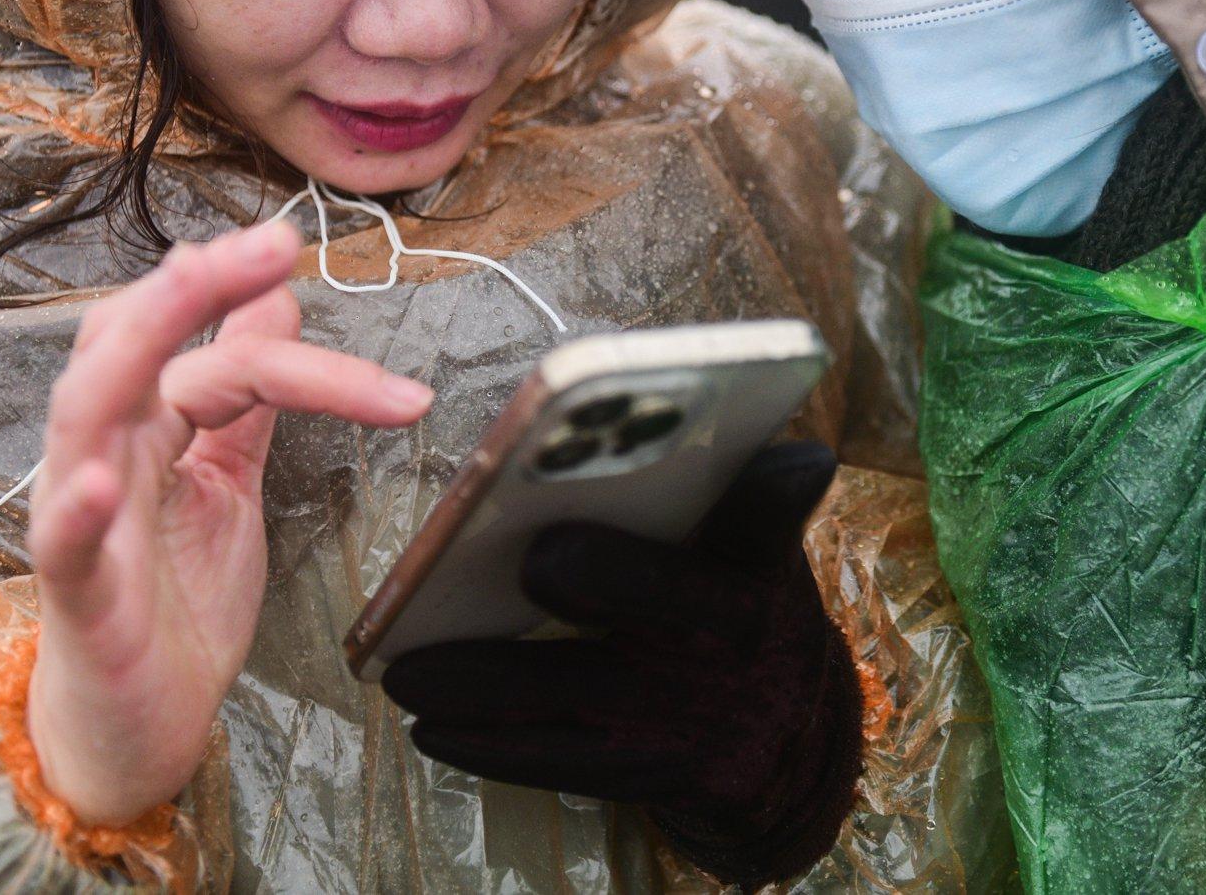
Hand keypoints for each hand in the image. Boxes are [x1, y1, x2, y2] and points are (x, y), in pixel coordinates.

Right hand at [27, 220, 432, 824]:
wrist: (144, 723)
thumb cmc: (177, 599)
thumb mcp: (230, 478)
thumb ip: (247, 394)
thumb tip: (275, 297)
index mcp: (147, 425)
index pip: (202, 344)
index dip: (249, 294)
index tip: (298, 247)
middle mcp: (105, 453)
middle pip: (128, 345)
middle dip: (193, 284)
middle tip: (268, 243)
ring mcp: (84, 518)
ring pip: (84, 412)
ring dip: (136, 344)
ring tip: (188, 283)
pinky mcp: (79, 595)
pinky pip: (63, 545)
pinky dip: (76, 508)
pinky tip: (101, 481)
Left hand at [383, 442, 864, 889]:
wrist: (777, 736)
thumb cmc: (724, 602)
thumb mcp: (731, 543)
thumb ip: (685, 491)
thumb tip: (586, 432)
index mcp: (757, 551)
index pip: (771, 503)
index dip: (782, 482)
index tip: (799, 460)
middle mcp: (742, 628)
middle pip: (672, 591)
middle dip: (611, 573)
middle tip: (545, 555)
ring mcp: (705, 709)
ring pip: (583, 687)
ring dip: (488, 680)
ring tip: (406, 671)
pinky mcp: (666, 773)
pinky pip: (565, 762)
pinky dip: (492, 747)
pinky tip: (431, 728)